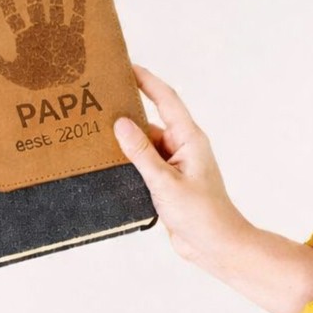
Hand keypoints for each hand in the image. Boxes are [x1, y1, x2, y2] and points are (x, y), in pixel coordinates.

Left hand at [0, 0, 86, 88]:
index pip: (14, 17)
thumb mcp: (13, 74)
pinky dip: (78, 8)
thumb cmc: (37, 82)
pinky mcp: (74, 38)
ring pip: (56, 8)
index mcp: (25, 38)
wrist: (61, 90)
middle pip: (35, 6)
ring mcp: (58, 32)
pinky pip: (77, 21)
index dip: (8, 4)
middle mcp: (41, 30)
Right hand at [113, 67, 243, 263]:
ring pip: (145, 144)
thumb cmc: (201, 214)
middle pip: (151, 120)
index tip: (127, 66)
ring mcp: (175, 164)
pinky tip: (108, 160)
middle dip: (128, 109)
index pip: (166, 100)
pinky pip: (144, 162)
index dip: (147, 81)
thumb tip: (121, 123)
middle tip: (102, 97)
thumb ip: (142, 152)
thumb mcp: (166, 182)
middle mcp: (182, 146)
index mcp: (190, 139)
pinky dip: (128, 160)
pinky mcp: (167, 181)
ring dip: (125, 139)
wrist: (216, 246)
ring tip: (96, 129)